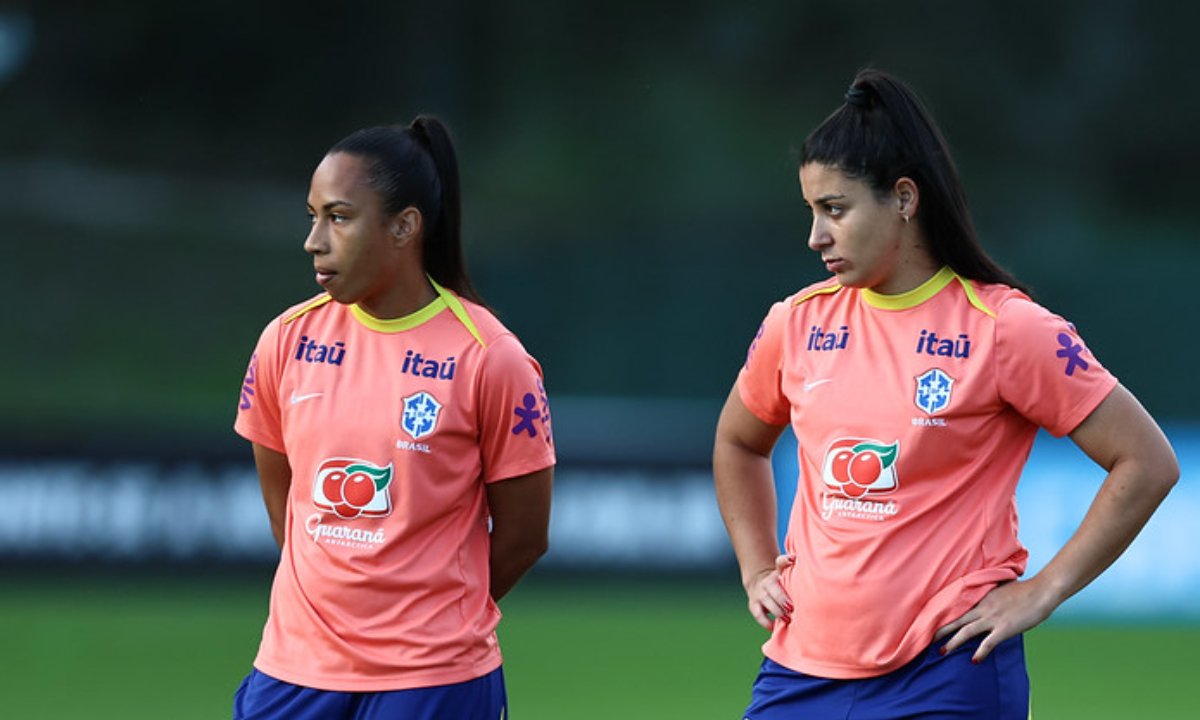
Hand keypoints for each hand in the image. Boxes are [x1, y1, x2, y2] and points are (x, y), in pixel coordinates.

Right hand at [745, 553, 794, 630]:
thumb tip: (794, 558)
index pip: (780, 562)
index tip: (793, 565)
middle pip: (774, 589)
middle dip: (783, 599)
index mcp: (775, 572)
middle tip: (793, 608)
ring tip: (788, 619)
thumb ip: (790, 565)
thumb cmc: (779, 579)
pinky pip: (759, 615)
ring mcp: (759, 594)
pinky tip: (775, 627)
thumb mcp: (785, 571)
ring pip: (767, 602)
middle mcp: (766, 583)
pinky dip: (767, 623)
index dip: (786, 562)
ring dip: (778, 611)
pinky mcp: (754, 605)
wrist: (759, 582)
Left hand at [934, 579, 1055, 662]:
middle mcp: (983, 607)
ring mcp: (993, 618)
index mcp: (982, 598)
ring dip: (953, 642)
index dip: (944, 615)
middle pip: (956, 620)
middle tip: (928, 639)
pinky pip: (988, 642)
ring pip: (966, 631)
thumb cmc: (1025, 590)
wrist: (1041, 591)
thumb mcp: (1001, 589)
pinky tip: (974, 660)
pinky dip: (980, 652)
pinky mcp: (1004, 628)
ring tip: (942, 651)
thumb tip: (986, 600)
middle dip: (941, 630)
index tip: (931, 622)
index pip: (958, 607)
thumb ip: (990, 596)